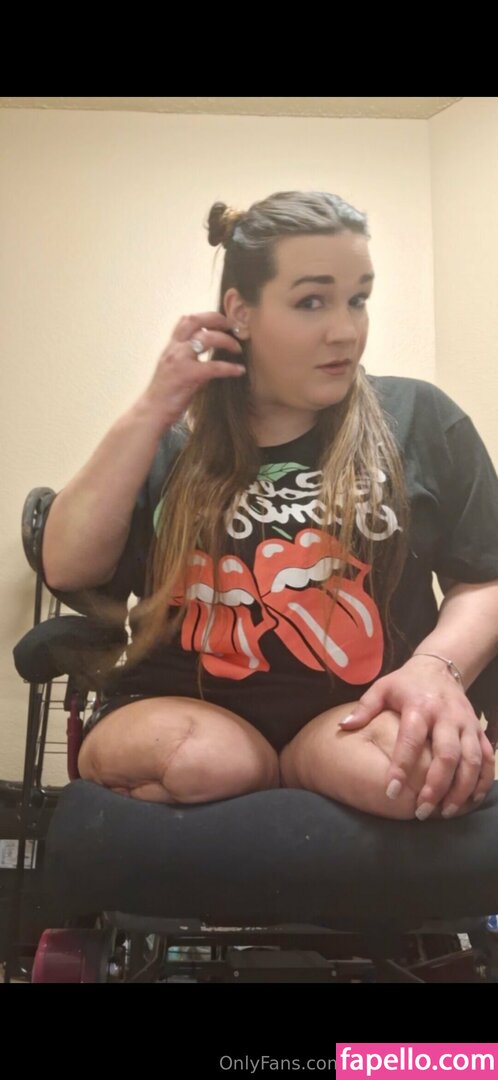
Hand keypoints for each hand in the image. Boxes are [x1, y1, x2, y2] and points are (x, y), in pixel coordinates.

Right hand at [141, 312, 245, 428]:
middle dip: (217, 319)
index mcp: (171, 346)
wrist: (152, 411)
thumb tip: (212, 359)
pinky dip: (229, 367)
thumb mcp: (175, 370)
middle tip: (232, 326)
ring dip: (226, 341)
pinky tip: (239, 371)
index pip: (187, 320)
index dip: (206, 316)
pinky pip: (213, 366)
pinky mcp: (188, 375)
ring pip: (206, 338)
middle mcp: (174, 349)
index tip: (222, 322)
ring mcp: (180, 360)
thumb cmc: (165, 394)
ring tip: (238, 349)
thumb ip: (190, 360)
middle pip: (195, 320)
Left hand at [339, 656, 494, 818]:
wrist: (440, 667)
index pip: (411, 739)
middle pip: (446, 755)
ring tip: (445, 813)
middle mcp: (446, 715)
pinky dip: (483, 781)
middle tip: (422, 811)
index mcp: (419, 706)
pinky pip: (488, 758)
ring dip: (461, 789)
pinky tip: (471, 801)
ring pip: (471, 760)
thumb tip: (344, 726)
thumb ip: (364, 708)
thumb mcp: (382, 688)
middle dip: (436, 786)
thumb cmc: (406, 683)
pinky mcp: (479, 730)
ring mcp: (466, 724)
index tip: (391, 791)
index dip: (402, 766)